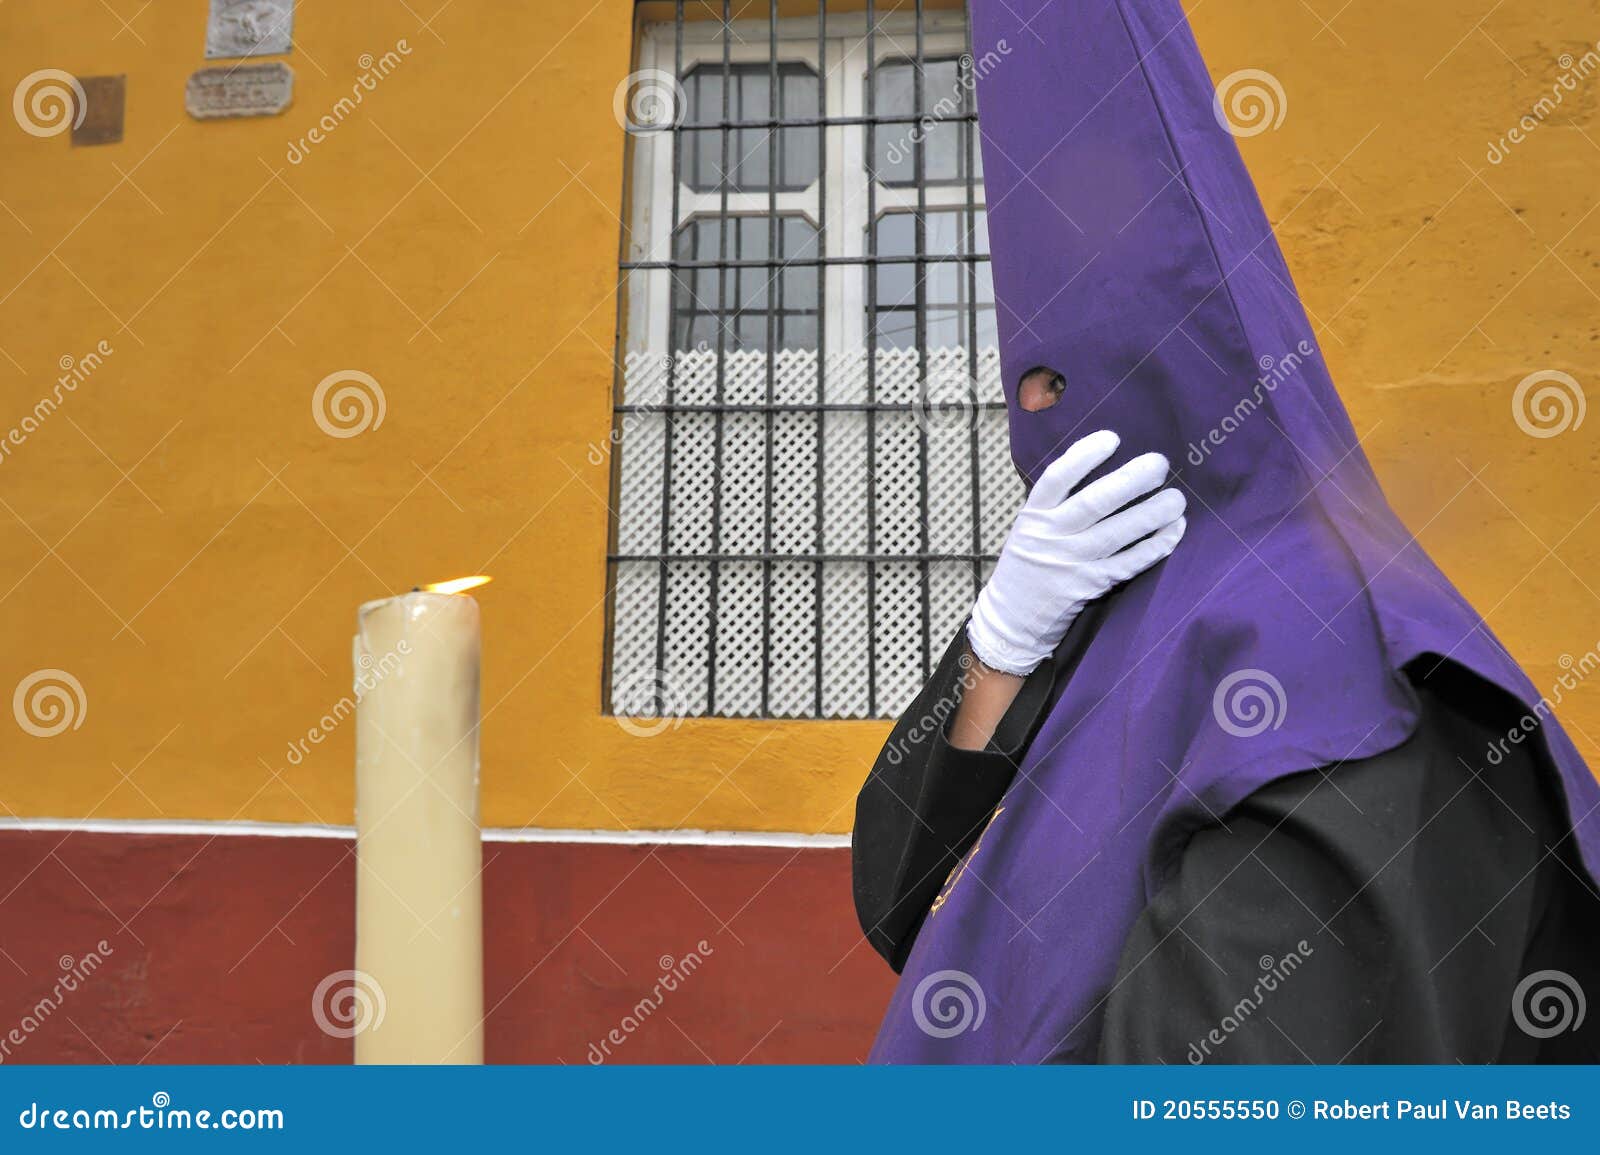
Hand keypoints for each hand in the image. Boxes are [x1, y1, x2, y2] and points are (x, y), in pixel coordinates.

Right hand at [966, 430, 1185, 675]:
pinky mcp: (1089, 587)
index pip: (1056, 478)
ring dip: (1151, 513)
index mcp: (1033, 516)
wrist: (1011, 621)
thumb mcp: (1030, 528)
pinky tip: (1174, 531)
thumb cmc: (1027, 566)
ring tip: (1177, 499)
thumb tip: (1106, 471)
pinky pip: (1128, 563)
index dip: (1084, 455)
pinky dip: (1154, 547)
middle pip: (1093, 503)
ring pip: (1116, 533)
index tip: (1113, 438)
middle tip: (1159, 463)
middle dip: (1130, 480)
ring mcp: (1070, 563)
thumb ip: (1057, 505)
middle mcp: (1050, 536)